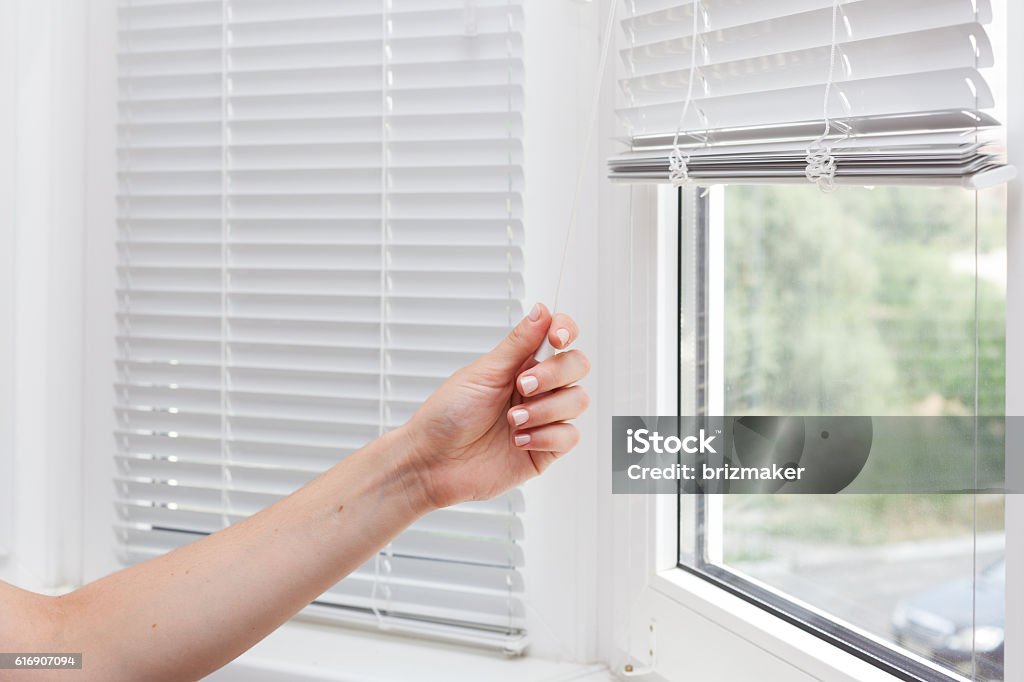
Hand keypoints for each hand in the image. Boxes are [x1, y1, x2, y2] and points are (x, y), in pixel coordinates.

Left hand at [399, 304, 589, 509]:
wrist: (432, 462)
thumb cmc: (448, 416)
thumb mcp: (483, 373)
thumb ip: (518, 344)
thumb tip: (542, 311)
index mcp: (521, 363)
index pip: (559, 337)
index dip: (566, 331)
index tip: (557, 338)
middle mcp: (537, 388)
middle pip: (577, 366)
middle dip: (555, 374)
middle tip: (523, 385)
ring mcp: (543, 418)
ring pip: (577, 400)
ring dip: (545, 409)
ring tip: (512, 420)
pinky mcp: (545, 449)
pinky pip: (570, 435)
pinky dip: (545, 436)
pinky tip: (518, 441)